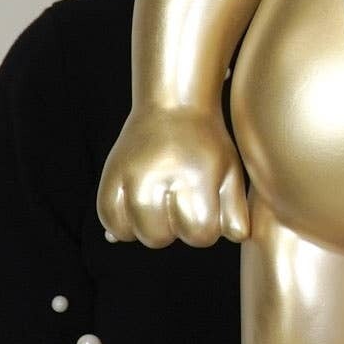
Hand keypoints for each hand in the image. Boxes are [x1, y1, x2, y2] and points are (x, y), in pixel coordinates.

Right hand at [98, 108, 248, 247]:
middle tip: (182, 206)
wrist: (173, 105)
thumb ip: (237, 211)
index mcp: (195, 175)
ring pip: (129, 232)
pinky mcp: (109, 173)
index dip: (205, 231)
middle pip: (159, 238)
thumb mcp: (231, 172)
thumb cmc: (206, 144)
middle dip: (174, 231)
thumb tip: (236, 237)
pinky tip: (138, 210)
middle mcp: (157, 175)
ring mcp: (129, 174)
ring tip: (161, 207)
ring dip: (146, 229)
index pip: (198, 234)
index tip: (206, 211)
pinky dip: (120, 223)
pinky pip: (107, 217)